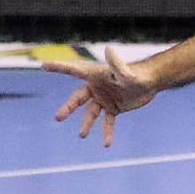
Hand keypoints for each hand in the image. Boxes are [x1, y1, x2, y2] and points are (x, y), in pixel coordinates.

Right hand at [42, 46, 157, 146]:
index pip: (74, 70)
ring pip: (90, 113)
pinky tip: (106, 144)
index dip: (58, 67)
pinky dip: (106, 132)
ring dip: (86, 124)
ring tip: (82, 135)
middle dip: (68, 108)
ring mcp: (104, 98)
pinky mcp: (114, 108)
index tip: (43, 65)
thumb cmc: (138, 74)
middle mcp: (97, 87)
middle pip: (78, 98)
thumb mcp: (126, 72)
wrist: (151, 81)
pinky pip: (107, 122)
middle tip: (58, 118)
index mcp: (96, 75)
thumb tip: (109, 49)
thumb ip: (117, 64)